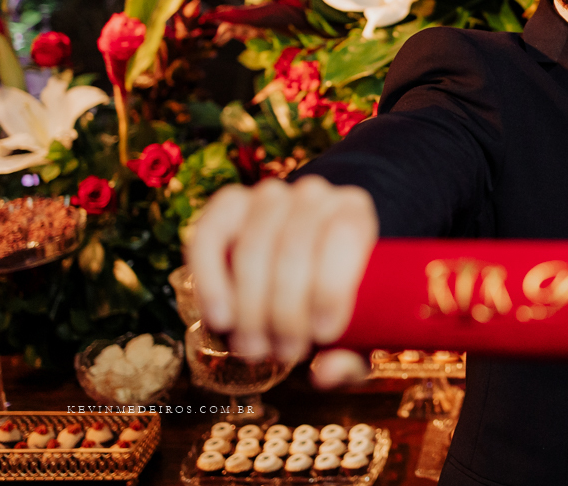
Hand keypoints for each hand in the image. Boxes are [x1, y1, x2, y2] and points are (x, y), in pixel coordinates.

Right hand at [185, 176, 377, 365]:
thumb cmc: (334, 297)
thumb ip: (353, 355)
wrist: (303, 256)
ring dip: (250, 307)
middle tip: (287, 353)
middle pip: (295, 247)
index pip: (345, 235)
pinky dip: (210, 281)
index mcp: (355, 210)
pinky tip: (220, 319)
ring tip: (256, 348)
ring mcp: (267, 196)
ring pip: (253, 248)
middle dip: (287, 311)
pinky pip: (208, 238)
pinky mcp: (226, 206)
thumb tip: (325, 373)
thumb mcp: (359, 325)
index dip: (332, 287)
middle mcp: (313, 194)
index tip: (324, 335)